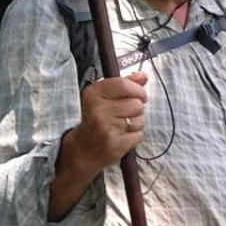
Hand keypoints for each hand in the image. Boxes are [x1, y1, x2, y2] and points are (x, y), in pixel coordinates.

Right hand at [48, 71, 148, 220]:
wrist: (82, 150)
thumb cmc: (96, 120)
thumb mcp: (103, 98)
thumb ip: (125, 84)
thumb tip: (143, 75)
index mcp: (93, 94)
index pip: (123, 85)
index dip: (138, 89)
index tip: (140, 95)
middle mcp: (97, 110)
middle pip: (136, 104)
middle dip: (137, 109)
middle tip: (125, 115)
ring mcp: (106, 128)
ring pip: (139, 120)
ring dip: (136, 123)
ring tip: (122, 126)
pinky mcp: (115, 145)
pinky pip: (139, 135)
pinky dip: (134, 136)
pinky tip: (122, 137)